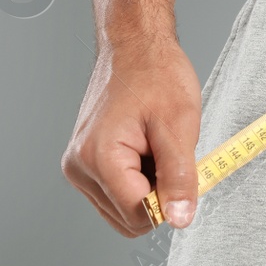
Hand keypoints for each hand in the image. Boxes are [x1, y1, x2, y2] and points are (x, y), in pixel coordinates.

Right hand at [62, 36, 201, 235]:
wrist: (135, 45)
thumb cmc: (157, 73)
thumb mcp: (179, 124)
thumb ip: (179, 177)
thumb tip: (179, 219)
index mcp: (99, 158)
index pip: (139, 214)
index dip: (171, 201)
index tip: (187, 172)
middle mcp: (79, 167)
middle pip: (129, 217)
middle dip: (159, 195)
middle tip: (170, 153)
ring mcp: (78, 166)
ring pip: (122, 209)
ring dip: (148, 188)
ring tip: (156, 147)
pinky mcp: (84, 163)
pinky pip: (116, 193)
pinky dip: (138, 180)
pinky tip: (146, 149)